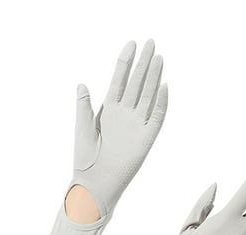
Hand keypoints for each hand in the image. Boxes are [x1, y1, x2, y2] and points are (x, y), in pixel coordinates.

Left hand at [68, 39, 167, 219]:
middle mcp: (124, 115)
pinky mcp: (146, 139)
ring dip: (154, 78)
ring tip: (159, 57)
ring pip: (148, 96)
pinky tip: (164, 86)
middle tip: (151, 42)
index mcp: (108, 111)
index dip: (125, 62)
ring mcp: (136, 125)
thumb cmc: (86, 158)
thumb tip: (82, 83)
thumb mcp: (82, 127)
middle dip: (143, 63)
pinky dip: (161, 103)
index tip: (131, 44)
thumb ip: (84, 105)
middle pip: (136, 84)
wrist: (95, 181)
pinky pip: (156, 118)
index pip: (119, 81)